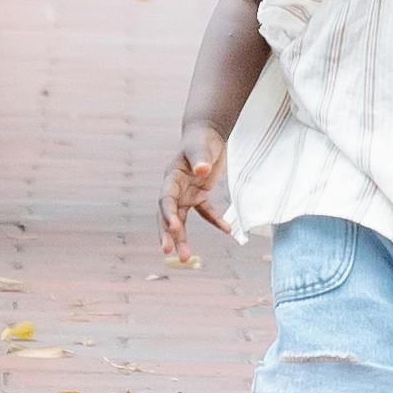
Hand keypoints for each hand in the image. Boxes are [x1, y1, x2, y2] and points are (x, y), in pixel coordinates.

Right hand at [155, 134, 229, 258]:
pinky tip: (227, 230)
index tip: (174, 227)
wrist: (206, 134)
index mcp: (171, 177)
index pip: (166, 199)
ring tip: (185, 258)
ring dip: (182, 237)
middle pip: (167, 215)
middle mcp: (174, 189)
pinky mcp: (198, 195)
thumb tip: (202, 171)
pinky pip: (204, 212)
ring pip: (181, 220)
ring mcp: (185, 194)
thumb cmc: (201, 139)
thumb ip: (201, 159)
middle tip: (168, 251)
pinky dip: (215, 221)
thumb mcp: (201, 147)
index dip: (168, 214)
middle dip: (168, 233)